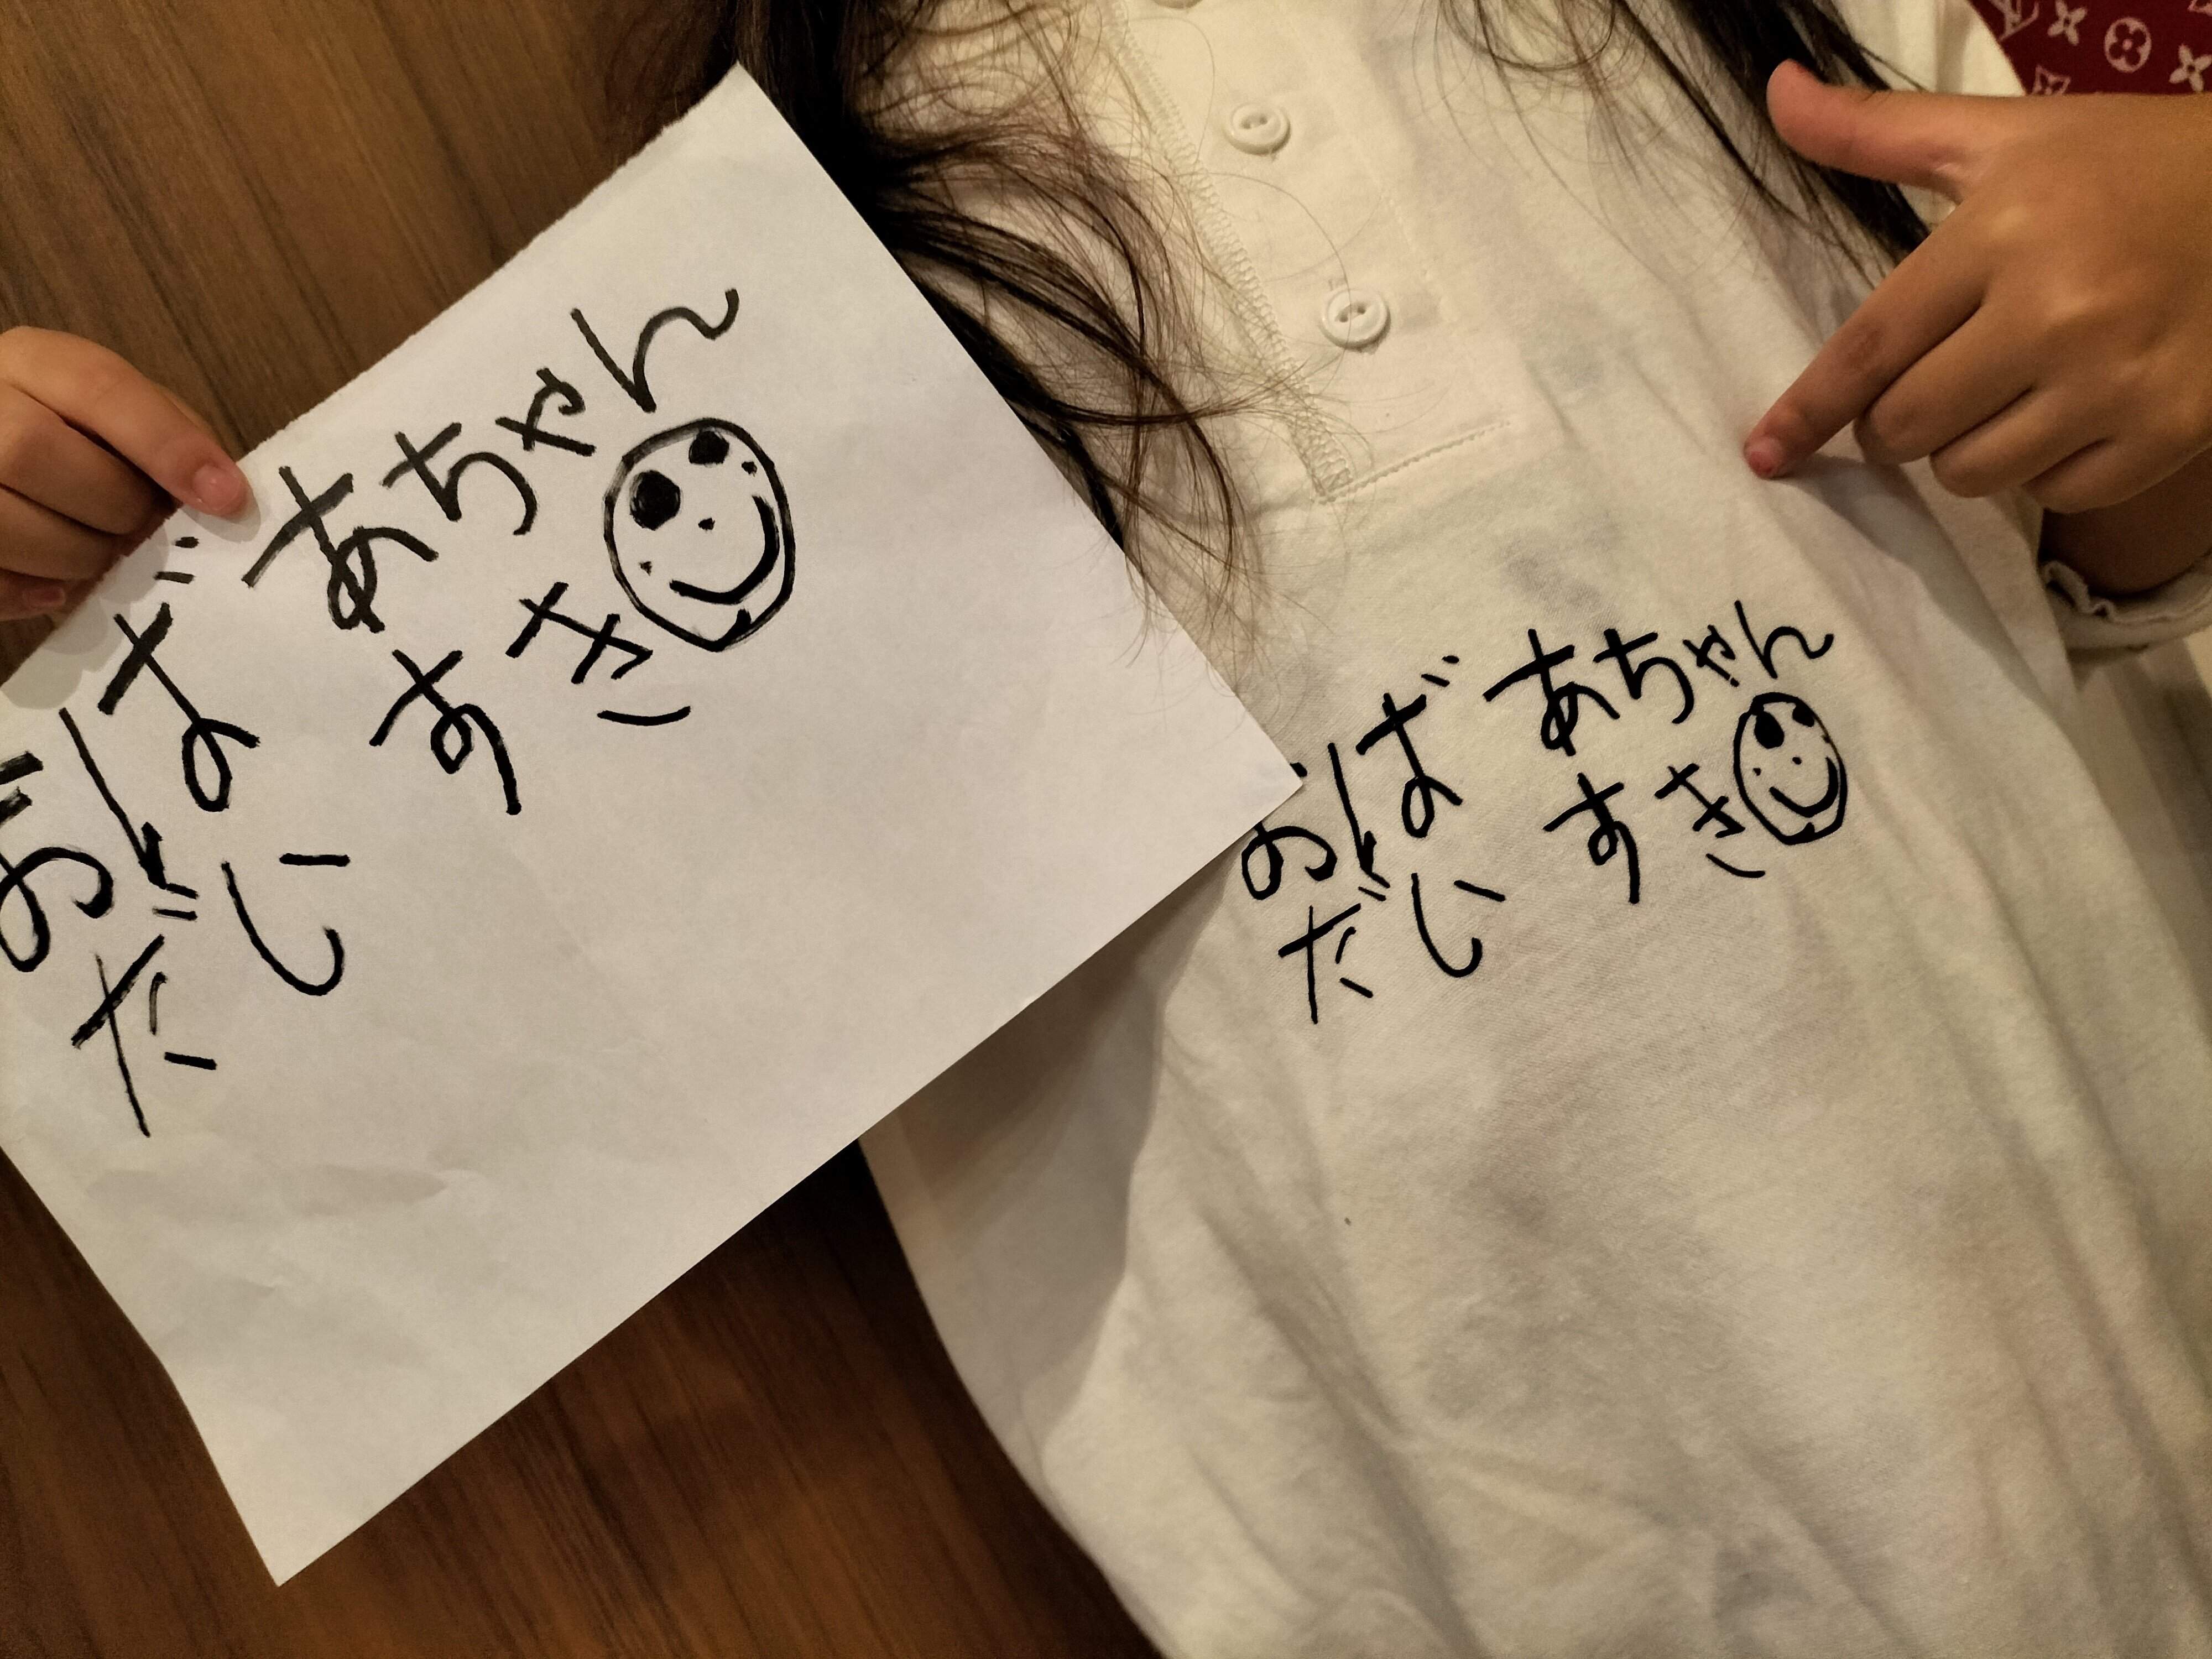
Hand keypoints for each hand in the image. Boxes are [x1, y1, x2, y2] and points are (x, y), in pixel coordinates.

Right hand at [0, 326, 250, 621]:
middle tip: (141, 528)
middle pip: (32, 450)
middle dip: (111, 506)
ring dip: (74, 555)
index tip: (225, 498)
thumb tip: (222, 493)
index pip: (96, 386)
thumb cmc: (76, 444)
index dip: (166, 444)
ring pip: (3, 519)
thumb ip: (170, 437)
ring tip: (98, 556)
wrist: (2, 460)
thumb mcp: (122, 419)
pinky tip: (56, 589)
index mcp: (32, 363)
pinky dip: (29, 592)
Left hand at [1742, 64, 2211, 515]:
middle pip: (1909, 427)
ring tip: (2003, 389)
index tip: (1765, 453)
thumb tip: (1776, 93)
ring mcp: (2118, 379)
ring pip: (1972, 472)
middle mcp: (2057, 313)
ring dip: (1964, 447)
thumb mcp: (2002, 137)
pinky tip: (2068, 409)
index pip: (1871, 349)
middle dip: (1894, 421)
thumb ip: (1875, 131)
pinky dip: (2043, 467)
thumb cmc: (2123, 164)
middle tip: (1929, 383)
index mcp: (2004, 235)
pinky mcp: (2169, 430)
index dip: (1809, 411)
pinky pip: (2053, 492)